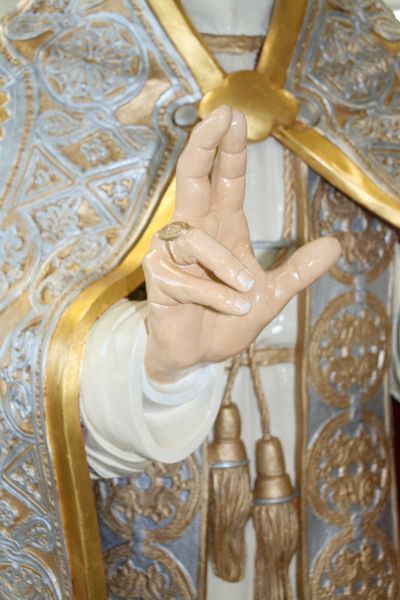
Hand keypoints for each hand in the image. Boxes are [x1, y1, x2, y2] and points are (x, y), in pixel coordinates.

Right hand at [143, 106, 340, 382]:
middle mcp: (194, 232)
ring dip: (224, 266)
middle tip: (219, 116)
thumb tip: (335, 245)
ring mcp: (172, 255)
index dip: (229, 150)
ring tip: (247, 292)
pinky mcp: (158, 279)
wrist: (199, 354)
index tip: (234, 116)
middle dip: (203, 146)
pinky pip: (184, 279)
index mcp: (222, 228)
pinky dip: (212, 295)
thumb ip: (298, 270)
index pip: (224, 181)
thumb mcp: (271, 294)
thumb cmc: (228, 317)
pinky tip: (230, 308)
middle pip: (191, 179)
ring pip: (192, 238)